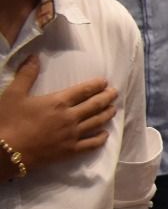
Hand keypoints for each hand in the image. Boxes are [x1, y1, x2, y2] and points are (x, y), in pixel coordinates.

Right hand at [0, 57, 117, 174]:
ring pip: (97, 123)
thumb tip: (35, 56)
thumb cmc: (8, 121)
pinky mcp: (70, 151)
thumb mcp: (14, 94)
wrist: (5, 152)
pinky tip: (106, 134)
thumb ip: (26, 74)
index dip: (96, 85)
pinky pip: (92, 144)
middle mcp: (70, 117)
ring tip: (114, 109)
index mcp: (58, 102)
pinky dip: (101, 138)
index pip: (83, 91)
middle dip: (107, 98)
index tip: (105, 82)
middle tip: (115, 93)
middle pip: (94, 105)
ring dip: (107, 114)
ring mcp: (73, 135)